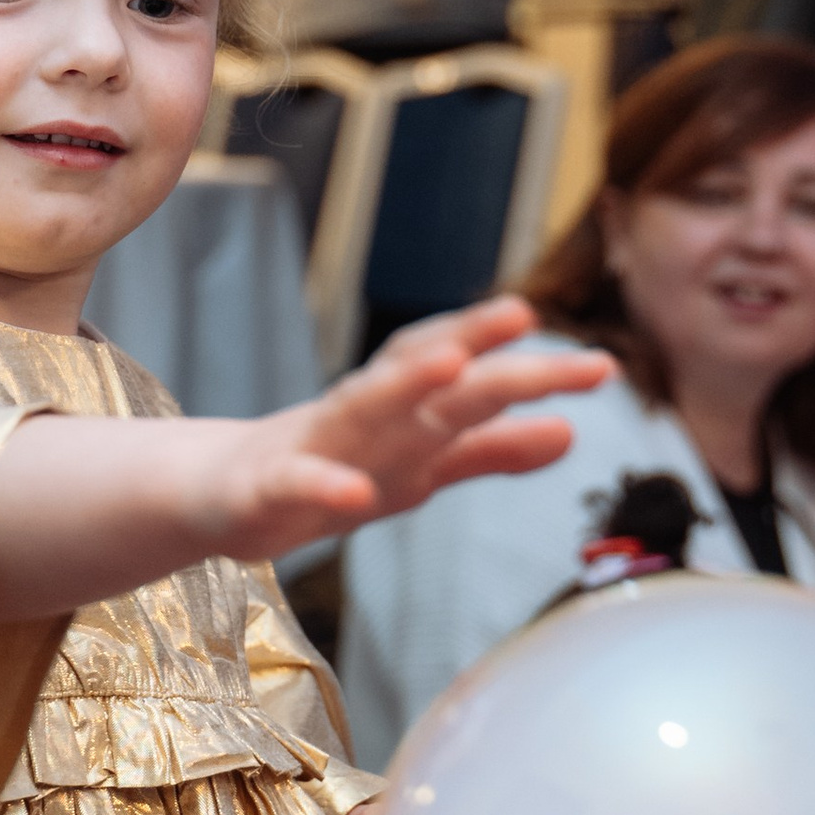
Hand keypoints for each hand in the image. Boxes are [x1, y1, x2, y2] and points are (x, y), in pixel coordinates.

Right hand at [190, 298, 610, 563]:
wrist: (219, 497)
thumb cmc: (329, 470)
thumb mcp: (421, 468)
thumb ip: (490, 451)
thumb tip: (571, 433)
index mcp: (403, 412)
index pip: (467, 372)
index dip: (524, 361)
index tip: (595, 364)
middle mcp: (364, 416)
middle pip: (426, 377)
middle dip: (479, 348)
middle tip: (529, 317)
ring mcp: (314, 446)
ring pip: (362, 407)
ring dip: (403, 383)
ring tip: (451, 366)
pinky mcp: (267, 488)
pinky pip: (298, 483)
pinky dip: (326, 483)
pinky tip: (358, 491)